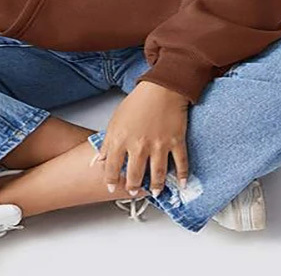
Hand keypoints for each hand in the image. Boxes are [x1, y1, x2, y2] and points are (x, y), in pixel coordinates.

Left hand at [97, 81, 190, 196]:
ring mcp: (159, 145)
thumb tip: (99, 159)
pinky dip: (182, 176)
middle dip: (133, 187)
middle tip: (133, 192)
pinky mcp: (176, 142)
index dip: (111, 180)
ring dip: (155, 187)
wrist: (161, 88)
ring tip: (154, 192)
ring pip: (157, 175)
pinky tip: (181, 184)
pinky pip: (180, 164)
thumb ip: (107, 142)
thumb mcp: (115, 120)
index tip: (111, 187)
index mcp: (121, 139)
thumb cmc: (137, 102)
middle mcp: (139, 145)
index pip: (112, 167)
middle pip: (135, 175)